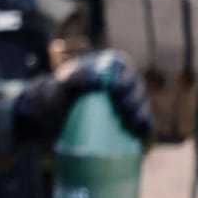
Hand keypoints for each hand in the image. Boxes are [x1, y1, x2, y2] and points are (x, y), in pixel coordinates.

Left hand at [14, 50, 152, 142]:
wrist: (53, 116)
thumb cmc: (58, 93)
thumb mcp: (63, 82)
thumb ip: (77, 76)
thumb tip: (100, 80)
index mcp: (108, 66)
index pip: (125, 68)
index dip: (124, 78)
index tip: (115, 89)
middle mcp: (122, 82)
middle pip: (136, 88)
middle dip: (133, 98)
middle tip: (122, 108)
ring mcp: (128, 102)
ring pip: (142, 105)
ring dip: (139, 113)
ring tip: (127, 121)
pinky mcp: (129, 120)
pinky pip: (144, 122)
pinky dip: (144, 126)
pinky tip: (137, 131)